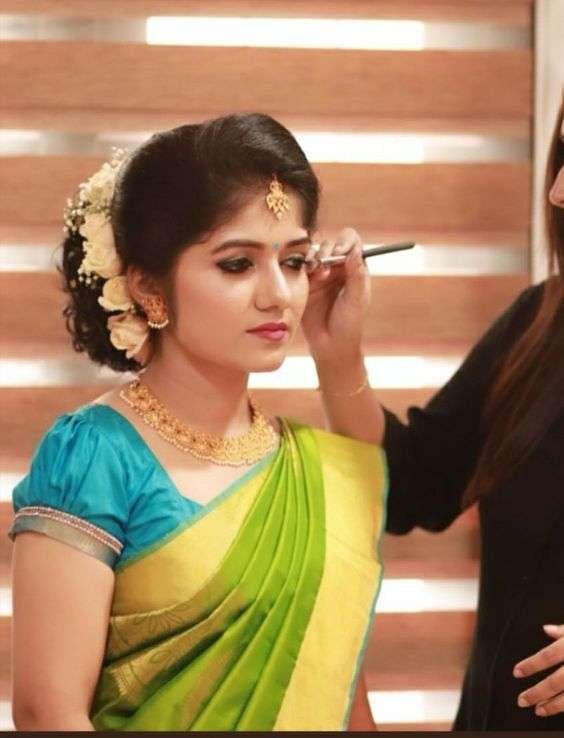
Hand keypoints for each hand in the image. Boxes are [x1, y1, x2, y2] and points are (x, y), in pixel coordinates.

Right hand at [301, 228, 370, 363]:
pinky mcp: (305, 283)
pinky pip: (300, 266)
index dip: (344, 241)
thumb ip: (356, 275)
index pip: (351, 241)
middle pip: (330, 243)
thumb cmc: (349, 324)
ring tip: (316, 274)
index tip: (339, 253)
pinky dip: (302, 266)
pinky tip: (307, 277)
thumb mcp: (356, 300)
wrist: (330, 344)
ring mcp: (320, 274)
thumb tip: (355, 251)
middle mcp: (337, 267)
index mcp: (354, 268)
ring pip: (313, 252)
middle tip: (324, 267)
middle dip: (327, 251)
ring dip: (313, 258)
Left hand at [514, 624, 563, 716]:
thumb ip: (562, 631)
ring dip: (552, 706)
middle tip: (520, 701)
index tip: (515, 673)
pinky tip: (555, 709)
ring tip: (537, 710)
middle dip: (537, 693)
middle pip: (555, 682)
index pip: (546, 656)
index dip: (530, 665)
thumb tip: (545, 629)